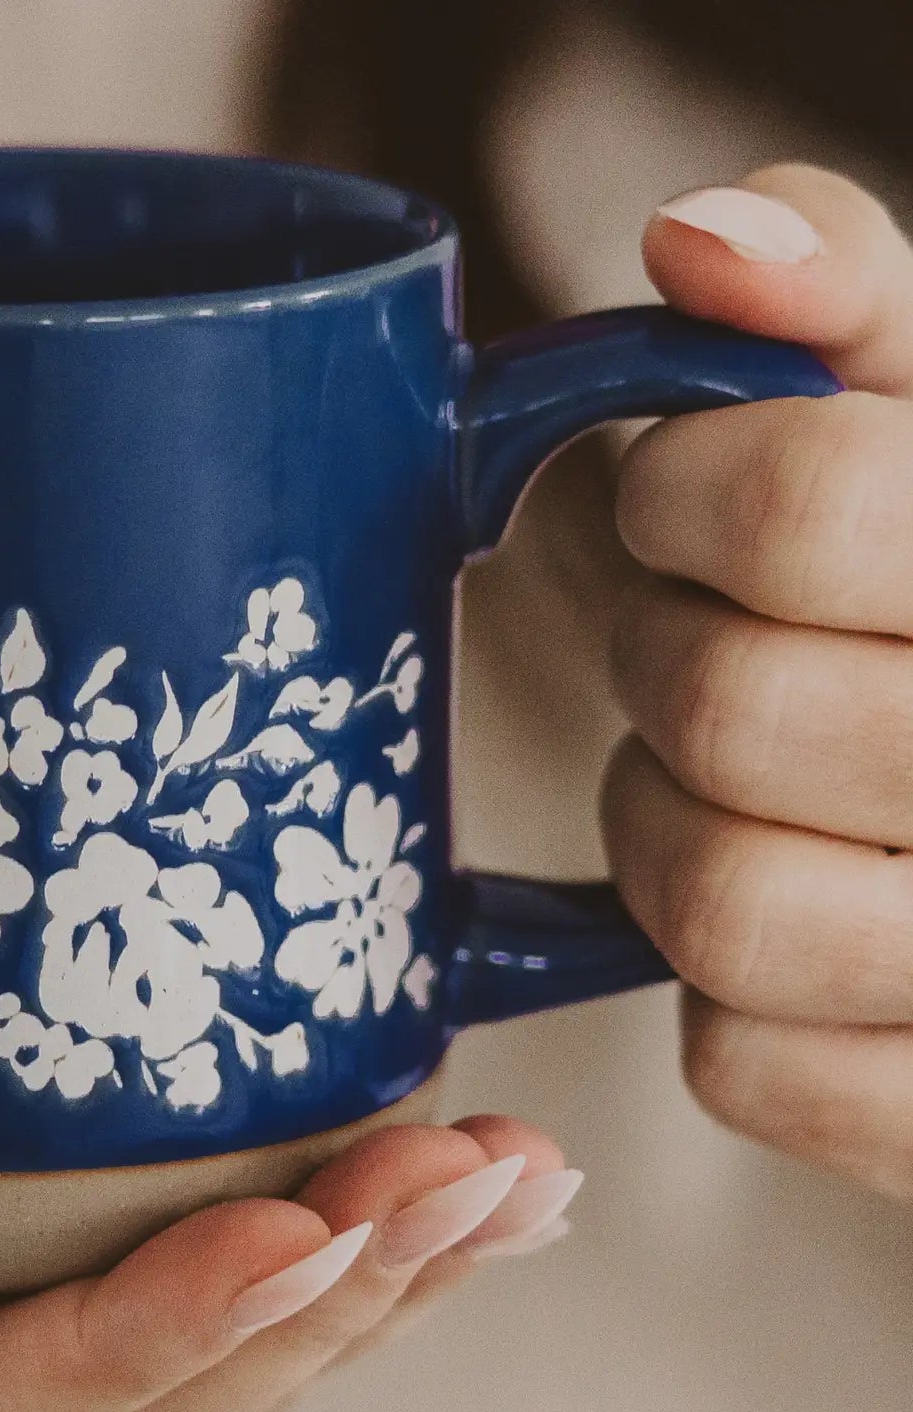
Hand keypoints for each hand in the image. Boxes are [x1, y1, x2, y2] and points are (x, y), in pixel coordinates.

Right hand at [0, 855, 576, 1411]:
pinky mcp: (17, 1207)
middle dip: (344, 1282)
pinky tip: (440, 1157)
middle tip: (482, 1173)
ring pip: (216, 1316)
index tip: (312, 1226)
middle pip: (169, 1373)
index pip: (24, 1403)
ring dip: (381, 1251)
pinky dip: (330, 1199)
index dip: (173, 1328)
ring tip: (513, 1170)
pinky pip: (193, 1228)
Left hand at [603, 165, 912, 1198]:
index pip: (793, 505)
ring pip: (710, 902)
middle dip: (665, 655)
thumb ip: (852, 298)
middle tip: (710, 637)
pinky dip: (729, 992)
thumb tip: (697, 242)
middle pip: (719, 707)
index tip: (682, 489)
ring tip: (735, 781)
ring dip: (670, 829)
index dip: (680, 490)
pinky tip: (806, 910)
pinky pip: (738, 1062)